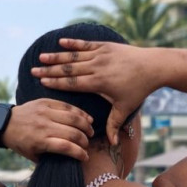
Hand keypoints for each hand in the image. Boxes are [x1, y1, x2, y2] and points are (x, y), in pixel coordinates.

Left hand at [1, 98, 94, 161]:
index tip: (85, 157)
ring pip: (73, 118)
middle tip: (87, 145)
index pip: (66, 147)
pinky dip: (80, 113)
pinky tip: (87, 119)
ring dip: (85, 126)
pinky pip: (67, 106)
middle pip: (73, 133)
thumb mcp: (32, 155)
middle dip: (84, 141)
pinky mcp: (46, 102)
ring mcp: (45, 112)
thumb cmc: (20, 142)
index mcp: (40, 141)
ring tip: (90, 132)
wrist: (5, 122)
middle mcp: (44, 126)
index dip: (79, 153)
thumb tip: (68, 160)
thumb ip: (49, 158)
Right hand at [30, 38, 157, 145]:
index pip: (72, 83)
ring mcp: (101, 54)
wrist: (153, 66)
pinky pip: (85, 44)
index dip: (56, 83)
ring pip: (74, 55)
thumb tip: (110, 144)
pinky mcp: (105, 46)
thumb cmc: (139, 89)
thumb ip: (114, 124)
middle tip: (34, 70)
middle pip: (69, 69)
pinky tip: (61, 42)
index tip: (42, 83)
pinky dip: (73, 43)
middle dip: (50, 70)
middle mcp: (97, 66)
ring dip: (57, 56)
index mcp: (99, 83)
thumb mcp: (125, 108)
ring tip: (42, 57)